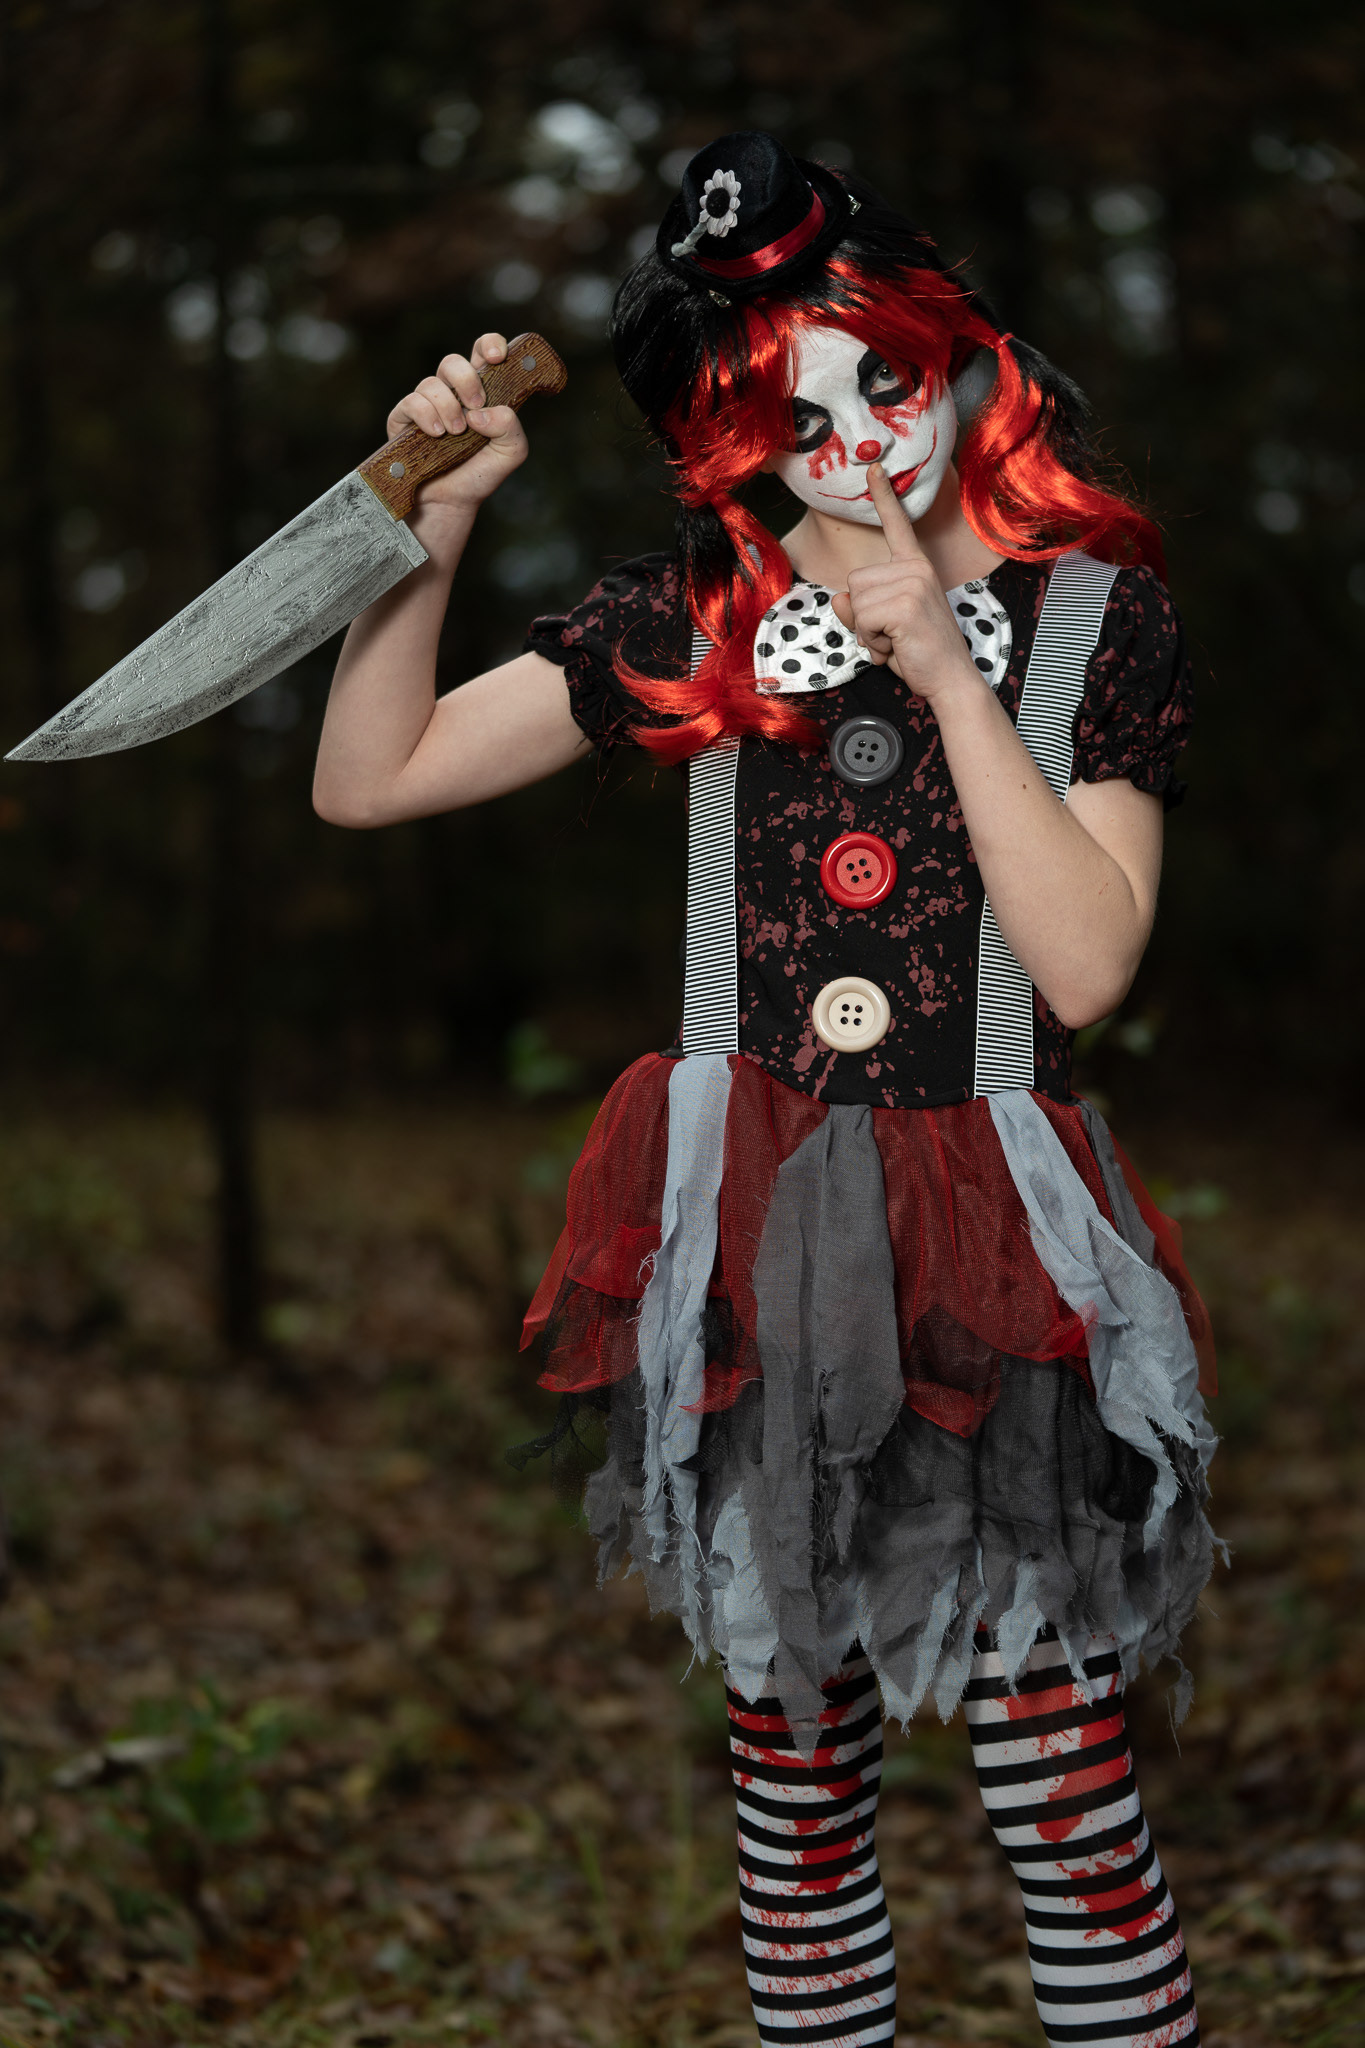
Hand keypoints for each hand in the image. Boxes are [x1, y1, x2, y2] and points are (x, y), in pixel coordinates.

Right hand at [385, 332, 528, 517]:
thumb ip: (511, 428)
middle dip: (466, 379)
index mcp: (479, 393)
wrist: (449, 503)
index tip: (497, 356)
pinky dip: (426, 415)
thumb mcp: (510, 453)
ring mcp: (426, 404)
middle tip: (476, 405)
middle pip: (452, 362)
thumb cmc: (479, 474)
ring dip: (447, 407)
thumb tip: (482, 411)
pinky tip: (436, 434)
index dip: (490, 343)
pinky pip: (411, 401)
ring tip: (455, 433)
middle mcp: (451, 394)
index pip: (483, 352)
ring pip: (431, 382)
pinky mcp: (403, 419)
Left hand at [830, 464, 982, 704]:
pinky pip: (862, 619)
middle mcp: (916, 568)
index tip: (873, 467)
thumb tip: (840, 599)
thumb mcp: (882, 627)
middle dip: (863, 615)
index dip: (884, 497)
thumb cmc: (919, 653)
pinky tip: (896, 646)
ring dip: (867, 630)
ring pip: (856, 600)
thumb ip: (859, 609)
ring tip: (896, 640)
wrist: (950, 679)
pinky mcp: (906, 605)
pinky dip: (871, 641)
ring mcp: (913, 583)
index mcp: (915, 566)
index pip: (896, 526)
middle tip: (893, 633)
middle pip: (855, 580)